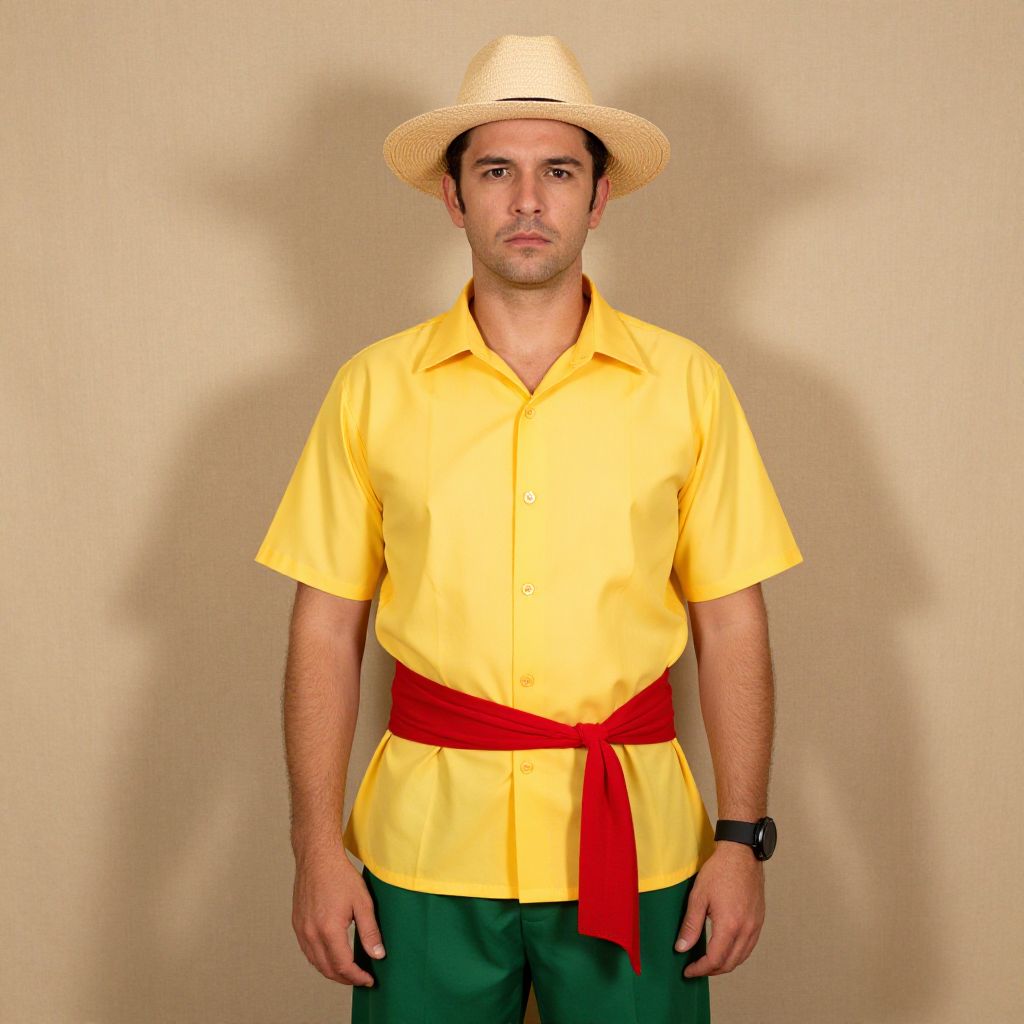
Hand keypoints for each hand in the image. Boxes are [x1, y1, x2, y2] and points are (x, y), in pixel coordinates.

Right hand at [292, 845, 385, 986]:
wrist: (317, 857)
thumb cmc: (340, 875)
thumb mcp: (362, 902)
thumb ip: (370, 931)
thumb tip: (378, 955)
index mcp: (328, 929)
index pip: (343, 966)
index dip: (357, 977)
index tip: (369, 979)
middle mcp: (311, 934)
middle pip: (328, 969)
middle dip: (345, 978)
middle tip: (361, 978)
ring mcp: (301, 930)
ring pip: (316, 963)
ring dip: (332, 971)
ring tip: (349, 971)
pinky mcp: (297, 924)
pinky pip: (308, 951)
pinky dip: (320, 960)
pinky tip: (332, 956)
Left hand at [674, 842, 764, 977]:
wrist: (741, 853)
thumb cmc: (719, 871)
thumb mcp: (698, 897)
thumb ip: (691, 925)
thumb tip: (681, 947)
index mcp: (730, 925)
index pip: (715, 959)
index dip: (700, 969)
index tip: (688, 971)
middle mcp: (746, 929)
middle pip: (730, 963)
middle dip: (711, 970)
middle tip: (695, 968)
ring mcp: (755, 925)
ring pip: (741, 957)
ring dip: (725, 964)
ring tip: (708, 961)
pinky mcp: (759, 920)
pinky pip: (749, 946)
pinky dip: (736, 954)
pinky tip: (725, 948)